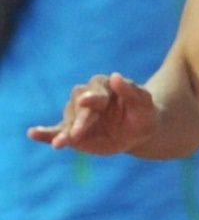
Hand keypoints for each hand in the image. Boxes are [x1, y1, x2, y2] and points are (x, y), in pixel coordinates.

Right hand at [29, 72, 156, 155]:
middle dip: (80, 120)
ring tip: (60, 143)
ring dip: (64, 133)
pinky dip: (44, 133)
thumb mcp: (145, 105)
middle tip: (77, 133)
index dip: (92, 99)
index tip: (85, 102)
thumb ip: (132, 91)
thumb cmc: (143, 115)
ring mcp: (76, 114)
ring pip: (68, 122)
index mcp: (103, 86)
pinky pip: (54, 131)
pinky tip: (33, 133)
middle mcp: (85, 97)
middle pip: (79, 107)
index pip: (96, 93)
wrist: (139, 131)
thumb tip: (116, 76)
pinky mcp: (71, 130)